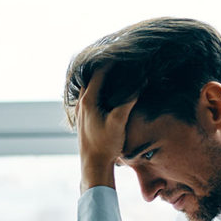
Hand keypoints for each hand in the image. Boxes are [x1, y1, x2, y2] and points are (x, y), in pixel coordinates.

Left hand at [77, 70, 136, 192]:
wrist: (93, 165)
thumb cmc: (106, 145)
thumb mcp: (119, 121)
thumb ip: (128, 101)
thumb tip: (140, 83)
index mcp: (88, 101)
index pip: (98, 73)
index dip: (111, 63)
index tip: (123, 55)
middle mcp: (81, 104)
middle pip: (91, 78)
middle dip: (105, 69)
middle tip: (119, 61)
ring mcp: (80, 112)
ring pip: (88, 88)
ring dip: (100, 80)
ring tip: (114, 73)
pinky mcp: (83, 119)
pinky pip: (89, 97)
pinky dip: (98, 90)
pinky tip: (107, 94)